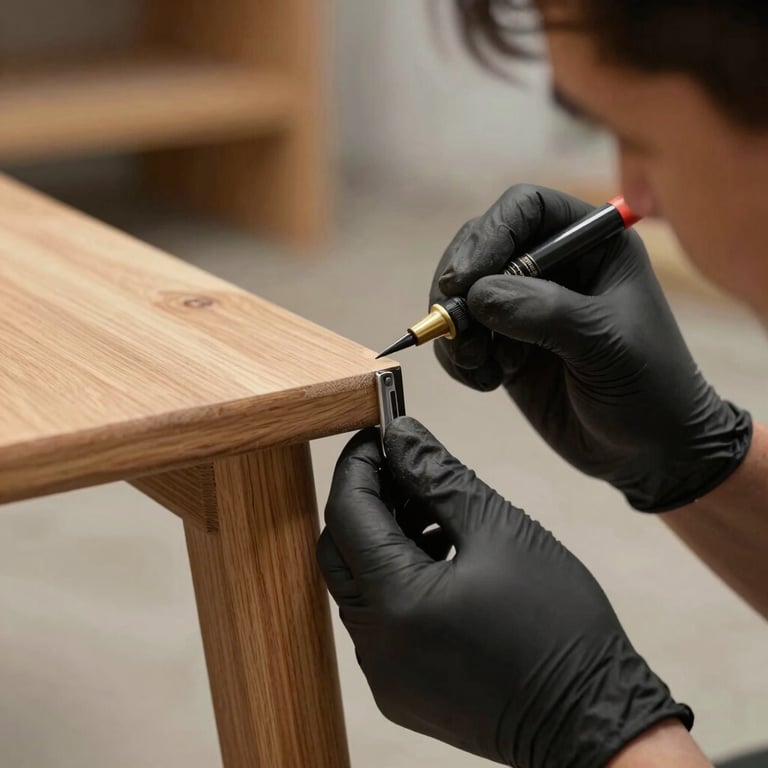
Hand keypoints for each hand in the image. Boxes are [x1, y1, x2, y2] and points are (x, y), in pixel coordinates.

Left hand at [318, 417, 691, 767]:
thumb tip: (403, 436)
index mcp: (395, 603)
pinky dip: (396, 580)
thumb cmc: (558, 626)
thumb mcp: (499, 531)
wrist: (595, 720)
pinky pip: (380, 620)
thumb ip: (439, 476)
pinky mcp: (402, 689)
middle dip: (367, 501)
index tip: (377, 435)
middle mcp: (376, 646)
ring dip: (384, 541)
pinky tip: (438, 557)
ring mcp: (385, 674)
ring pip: (360, 585)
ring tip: (432, 512)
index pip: (347, 514)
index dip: (357, 465)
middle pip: (342, 551)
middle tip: (402, 469)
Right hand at [431, 185, 750, 510]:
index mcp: (591, 244)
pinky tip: (486, 382)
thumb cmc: (648, 386)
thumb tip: (477, 295)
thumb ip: (544, 312)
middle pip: (481, 245)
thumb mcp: (605, 342)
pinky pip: (462, 338)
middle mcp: (553, 267)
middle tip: (454, 324)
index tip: (466, 280)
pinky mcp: (505, 346)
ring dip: (455, 327)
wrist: (649, 451)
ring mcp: (525, 307)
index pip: (525, 208)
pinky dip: (459, 358)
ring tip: (476, 363)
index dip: (490, 234)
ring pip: (463, 294)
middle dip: (460, 284)